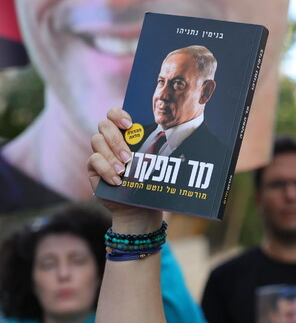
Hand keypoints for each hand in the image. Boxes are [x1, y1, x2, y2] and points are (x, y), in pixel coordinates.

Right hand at [87, 108, 162, 232]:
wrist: (139, 208)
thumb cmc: (149, 182)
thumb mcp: (156, 164)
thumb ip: (157, 149)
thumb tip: (174, 138)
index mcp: (126, 133)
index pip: (115, 114)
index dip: (118, 115)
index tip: (129, 124)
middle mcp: (110, 139)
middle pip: (104, 125)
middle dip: (116, 139)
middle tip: (129, 157)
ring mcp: (100, 152)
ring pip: (96, 141)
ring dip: (111, 155)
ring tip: (124, 170)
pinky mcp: (93, 167)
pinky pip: (93, 160)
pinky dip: (105, 169)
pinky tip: (117, 180)